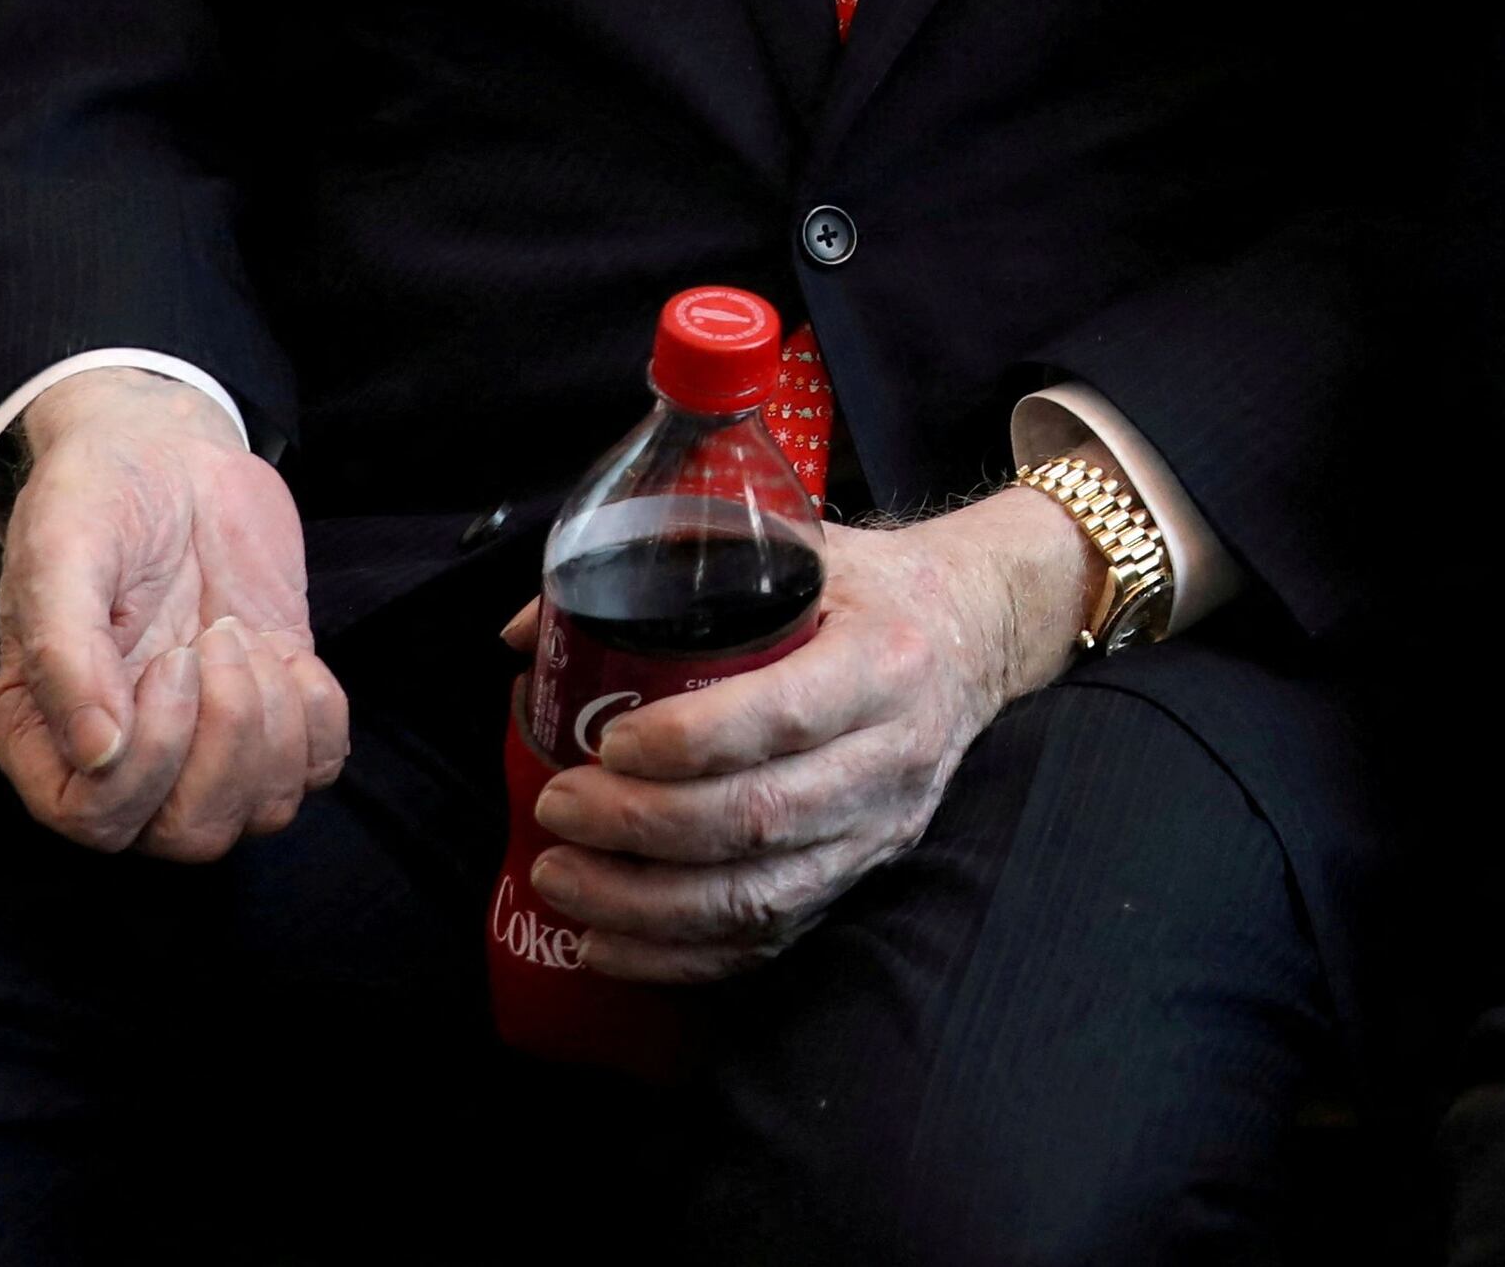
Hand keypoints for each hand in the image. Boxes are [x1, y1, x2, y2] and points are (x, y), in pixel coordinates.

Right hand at [0, 368, 346, 859]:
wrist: (164, 451)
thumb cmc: (97, 498)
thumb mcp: (61, 552)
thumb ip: (65, 649)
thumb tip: (99, 753)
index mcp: (45, 732)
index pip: (95, 820)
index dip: (150, 762)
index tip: (170, 661)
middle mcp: (121, 754)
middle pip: (187, 834)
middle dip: (225, 746)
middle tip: (215, 641)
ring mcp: (201, 737)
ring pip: (258, 810)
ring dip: (271, 727)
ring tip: (242, 635)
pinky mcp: (267, 707)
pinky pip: (316, 770)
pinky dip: (320, 720)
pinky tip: (292, 654)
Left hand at [514, 485, 1091, 981]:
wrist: (979, 633)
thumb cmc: (870, 588)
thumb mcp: (796, 548)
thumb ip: (670, 568)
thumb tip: (526, 632)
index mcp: (883, 661)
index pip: (784, 715)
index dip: (687, 740)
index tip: (607, 739)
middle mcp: (891, 756)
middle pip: (760, 816)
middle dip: (642, 825)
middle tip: (559, 807)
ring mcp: (879, 828)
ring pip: (760, 894)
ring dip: (646, 903)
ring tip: (560, 877)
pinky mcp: (862, 874)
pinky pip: (768, 937)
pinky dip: (680, 955)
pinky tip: (606, 943)